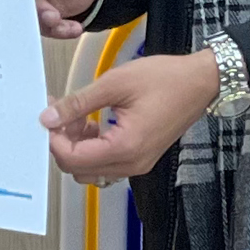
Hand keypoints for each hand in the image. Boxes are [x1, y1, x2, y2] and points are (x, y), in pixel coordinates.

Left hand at [38, 48, 219, 183]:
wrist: (201, 82)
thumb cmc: (166, 79)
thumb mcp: (115, 84)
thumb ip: (78, 103)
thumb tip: (49, 116)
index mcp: (125, 147)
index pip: (72, 159)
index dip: (53, 139)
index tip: (48, 116)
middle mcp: (132, 164)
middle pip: (78, 169)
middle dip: (63, 143)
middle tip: (60, 113)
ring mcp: (137, 164)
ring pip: (90, 169)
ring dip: (76, 147)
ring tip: (76, 116)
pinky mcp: (140, 158)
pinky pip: (106, 163)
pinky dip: (92, 148)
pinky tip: (92, 124)